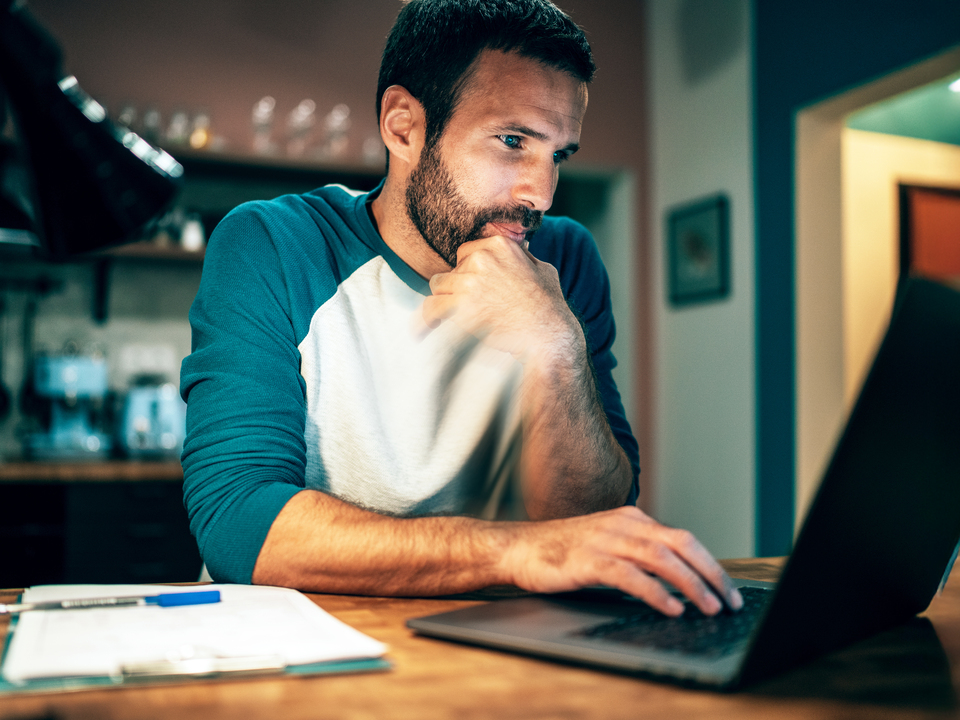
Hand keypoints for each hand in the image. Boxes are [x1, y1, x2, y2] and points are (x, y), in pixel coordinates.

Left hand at [422, 235, 579, 360]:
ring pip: (438, 287)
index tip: (472, 289)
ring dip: (444, 303)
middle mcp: (481, 260)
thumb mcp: (543, 270)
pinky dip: (426, 321)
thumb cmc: (549, 307)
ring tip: (447, 320)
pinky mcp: (461, 309)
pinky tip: (424, 330)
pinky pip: (429, 309)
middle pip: (452, 271)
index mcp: (499, 245)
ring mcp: (469, 284)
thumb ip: (524, 257)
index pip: (466, 253)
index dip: (468, 272)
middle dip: (457, 289)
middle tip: (467, 309)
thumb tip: (520, 250)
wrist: (548, 337)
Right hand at [500, 506, 742, 615]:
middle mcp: (623, 525)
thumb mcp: (606, 546)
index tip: (728, 589)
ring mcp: (605, 540)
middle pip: (680, 544)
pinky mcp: (588, 560)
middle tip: (731, 600)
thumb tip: (674, 581)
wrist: (517, 547)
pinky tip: (671, 608)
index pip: (682, 538)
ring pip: (661, 558)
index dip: (709, 564)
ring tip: (710, 606)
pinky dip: (655, 592)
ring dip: (691, 584)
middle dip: (711, 573)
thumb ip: (636, 555)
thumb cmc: (560, 552)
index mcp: (631, 519)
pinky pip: (630, 575)